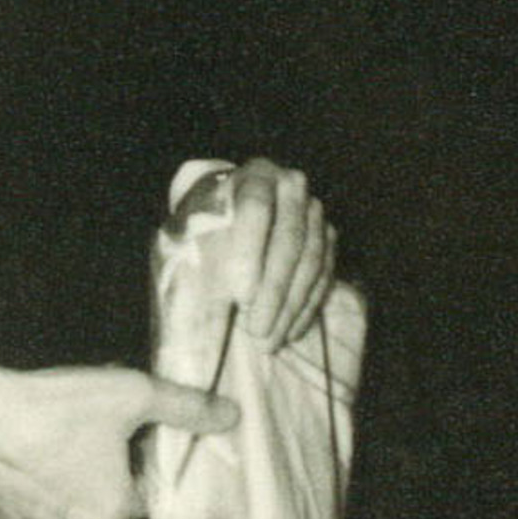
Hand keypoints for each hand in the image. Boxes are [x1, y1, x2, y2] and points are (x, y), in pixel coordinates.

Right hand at [0, 363, 235, 518]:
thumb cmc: (56, 406)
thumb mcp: (134, 393)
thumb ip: (187, 408)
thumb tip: (231, 416)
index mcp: (112, 512)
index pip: (144, 490)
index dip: (137, 458)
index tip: (120, 432)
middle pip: (101, 503)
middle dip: (99, 471)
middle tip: (84, 431)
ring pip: (58, 513)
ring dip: (60, 485)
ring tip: (52, 442)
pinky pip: (17, 518)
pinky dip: (21, 496)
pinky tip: (20, 464)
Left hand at [177, 157, 335, 346]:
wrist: (229, 216)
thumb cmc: (203, 232)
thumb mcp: (189, 242)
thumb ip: (196, 269)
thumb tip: (207, 316)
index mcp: (254, 176)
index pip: (256, 207)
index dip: (248, 252)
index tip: (239, 296)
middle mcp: (291, 186)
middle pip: (290, 237)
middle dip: (274, 291)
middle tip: (255, 332)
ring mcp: (314, 211)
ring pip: (311, 259)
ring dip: (291, 305)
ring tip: (268, 342)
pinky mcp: (328, 236)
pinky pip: (324, 273)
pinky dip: (307, 306)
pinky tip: (289, 332)